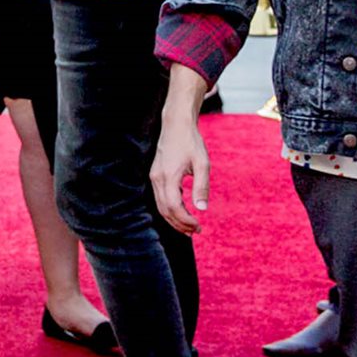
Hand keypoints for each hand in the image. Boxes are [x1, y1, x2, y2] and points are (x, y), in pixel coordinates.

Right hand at [150, 68, 212, 234]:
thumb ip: (201, 187)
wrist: (176, 124)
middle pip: (165, 210)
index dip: (186, 221)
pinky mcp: (155, 175)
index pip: (174, 207)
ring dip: (173, 219)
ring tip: (188, 227)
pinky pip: (160, 198)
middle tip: (195, 232)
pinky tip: (182, 211)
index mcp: (168, 176)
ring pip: (160, 206)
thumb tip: (202, 209)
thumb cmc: (191, 142)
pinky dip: (170, 209)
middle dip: (179, 224)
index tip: (199, 227)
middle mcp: (157, 178)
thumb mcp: (202, 164)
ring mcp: (154, 177)